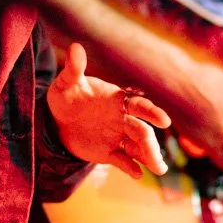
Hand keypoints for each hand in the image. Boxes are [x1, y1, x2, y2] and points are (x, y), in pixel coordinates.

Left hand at [47, 44, 170, 177]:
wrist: (57, 119)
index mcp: (118, 100)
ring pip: (138, 147)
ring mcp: (118, 137)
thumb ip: (75, 69)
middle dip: (150, 143)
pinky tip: (136, 174)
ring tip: (158, 168)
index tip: (164, 120)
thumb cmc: (67, 96)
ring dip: (149, 157)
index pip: (139, 106)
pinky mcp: (109, 152)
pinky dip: (130, 167)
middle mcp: (123, 119)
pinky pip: (123, 160)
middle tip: (156, 157)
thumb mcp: (67, 83)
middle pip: (141, 131)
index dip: (152, 112)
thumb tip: (76, 48)